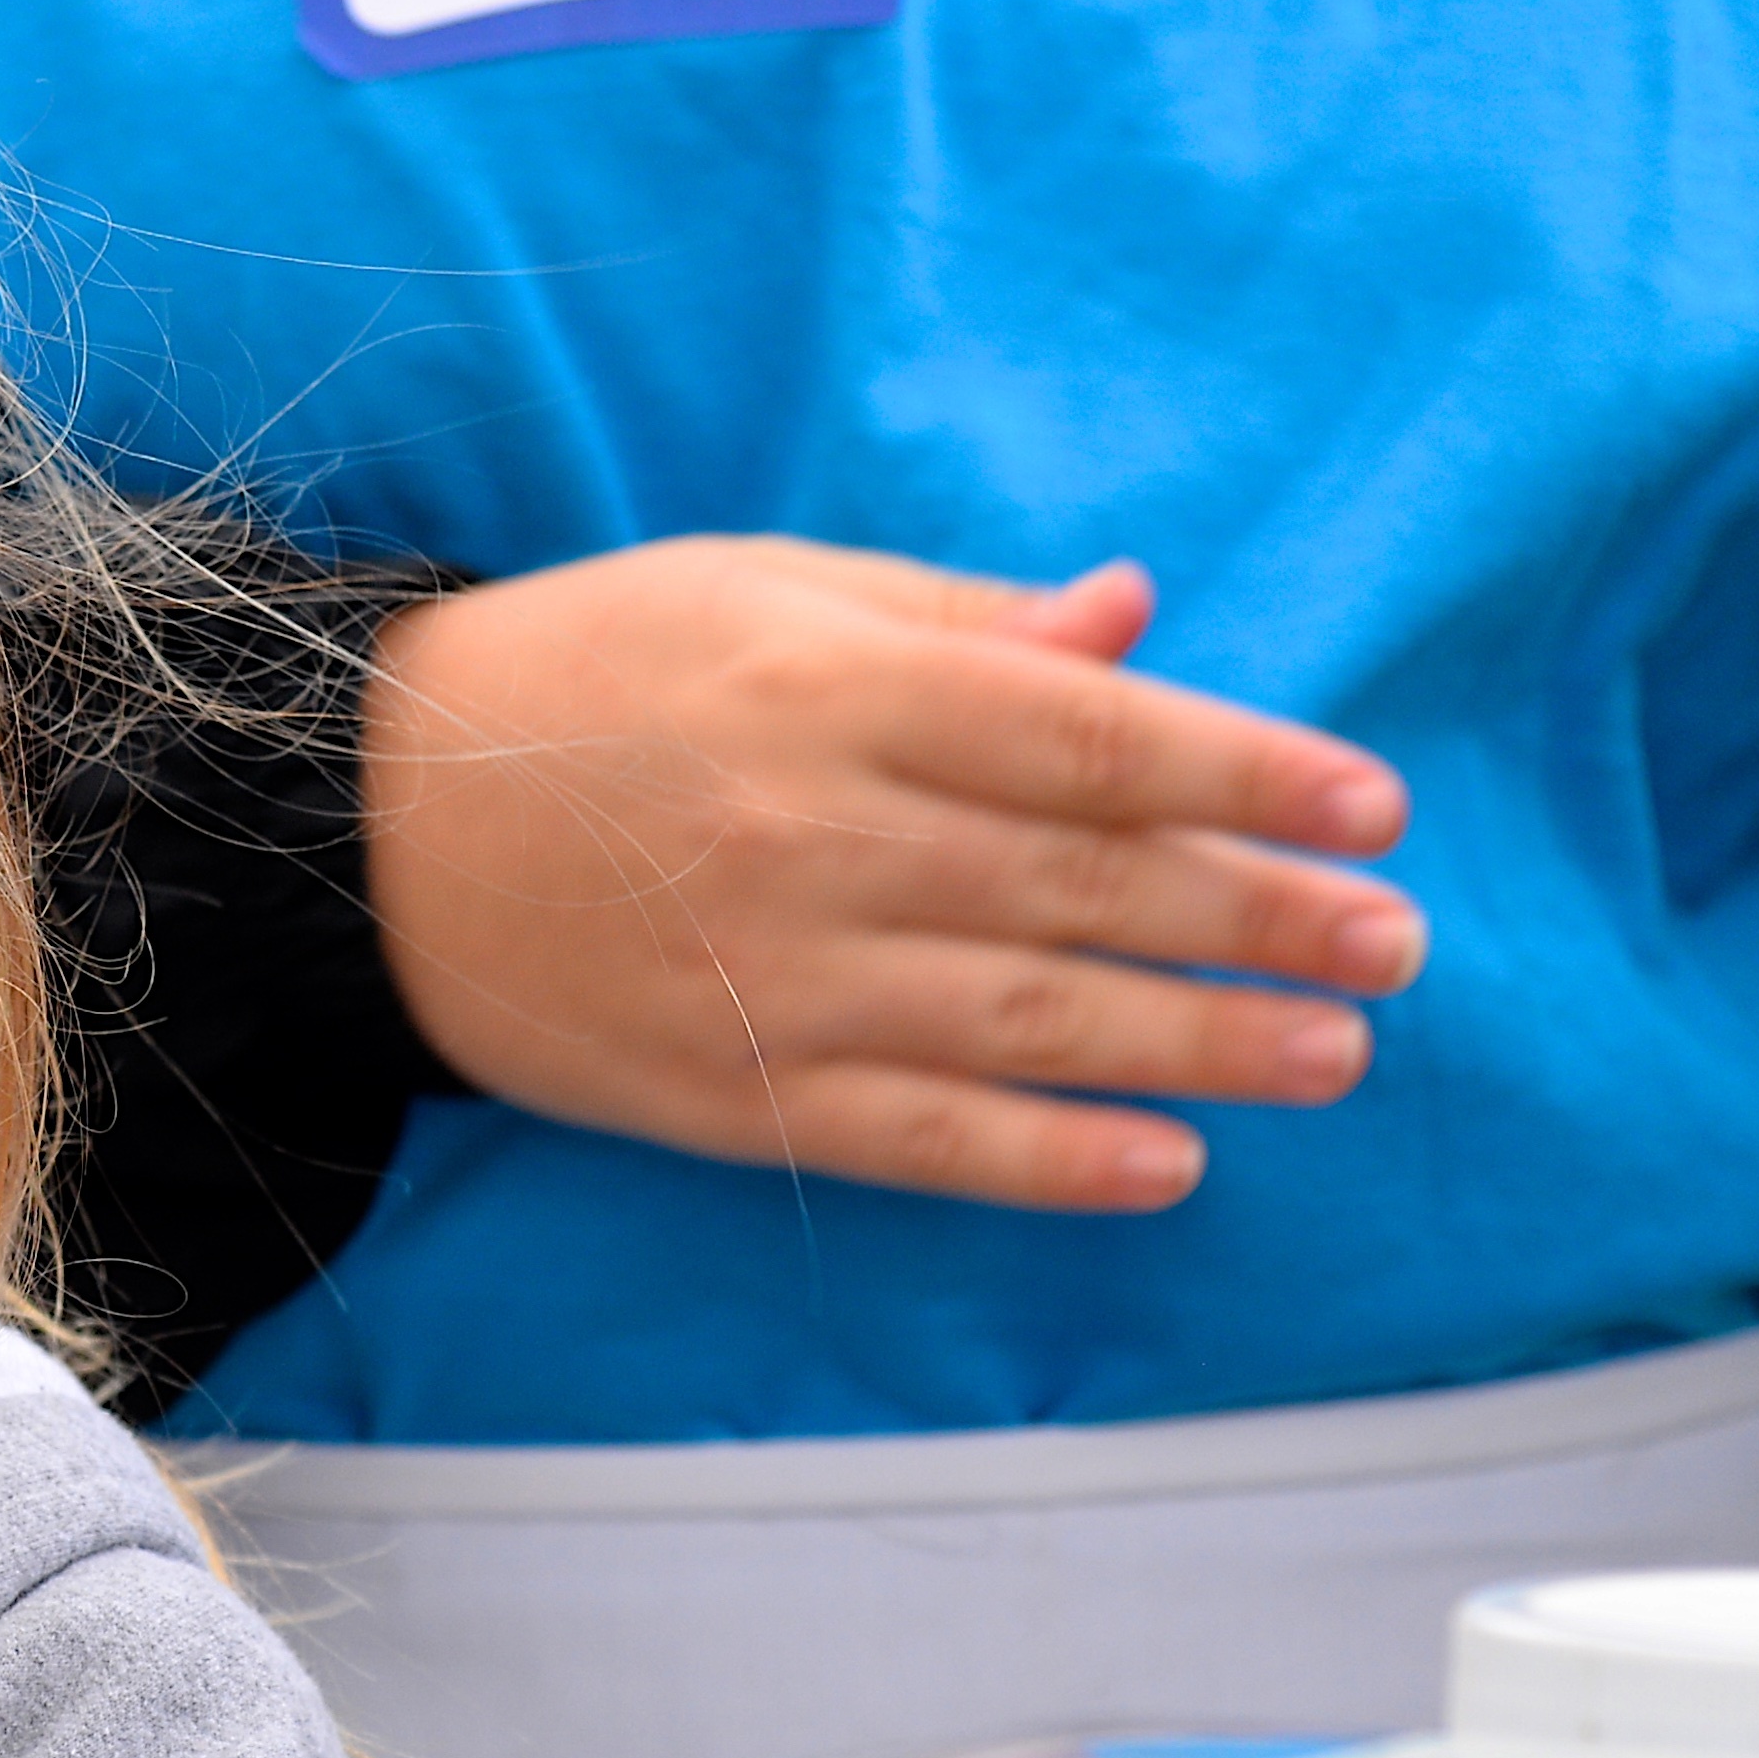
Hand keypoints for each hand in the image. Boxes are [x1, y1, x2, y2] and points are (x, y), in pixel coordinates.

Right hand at [362, 537, 1423, 1212]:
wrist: (361, 832)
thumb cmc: (579, 680)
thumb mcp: (764, 591)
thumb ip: (956, 622)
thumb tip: (1134, 627)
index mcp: (837, 690)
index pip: (1093, 739)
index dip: (1252, 774)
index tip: (1376, 808)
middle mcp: (818, 837)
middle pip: (1087, 887)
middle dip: (1261, 918)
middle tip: (1397, 948)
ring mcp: (771, 979)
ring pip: (1027, 1025)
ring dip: (1198, 1049)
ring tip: (1329, 1058)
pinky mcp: (723, 1093)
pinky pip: (913, 1141)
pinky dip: (1046, 1162)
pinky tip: (1162, 1166)